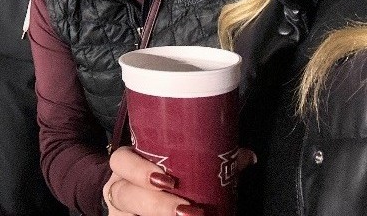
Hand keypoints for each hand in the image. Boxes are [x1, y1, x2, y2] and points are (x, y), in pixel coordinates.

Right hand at [104, 147, 255, 215]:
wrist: (141, 203)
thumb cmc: (163, 177)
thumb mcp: (179, 166)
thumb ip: (209, 160)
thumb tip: (247, 156)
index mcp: (128, 164)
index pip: (121, 160)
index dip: (139, 170)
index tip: (169, 180)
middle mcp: (118, 187)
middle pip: (124, 193)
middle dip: (155, 203)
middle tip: (186, 210)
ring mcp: (120, 212)